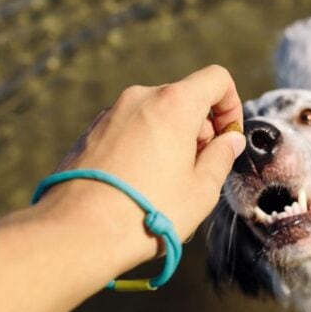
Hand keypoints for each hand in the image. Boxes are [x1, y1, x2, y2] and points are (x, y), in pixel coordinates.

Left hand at [33, 65, 245, 263]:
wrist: (79, 232)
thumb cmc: (148, 212)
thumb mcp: (201, 190)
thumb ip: (222, 157)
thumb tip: (229, 141)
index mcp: (173, 104)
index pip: (216, 79)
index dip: (231, 106)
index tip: (227, 140)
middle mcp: (140, 98)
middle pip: (184, 99)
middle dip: (199, 130)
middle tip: (197, 172)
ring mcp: (110, 113)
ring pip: (155, 115)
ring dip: (170, 140)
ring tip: (165, 185)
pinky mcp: (90, 132)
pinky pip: (129, 130)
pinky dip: (142, 147)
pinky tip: (137, 186)